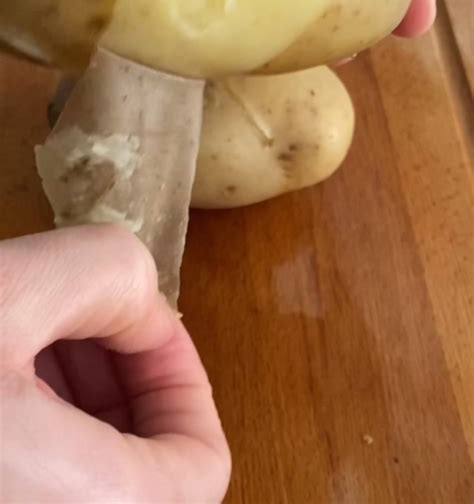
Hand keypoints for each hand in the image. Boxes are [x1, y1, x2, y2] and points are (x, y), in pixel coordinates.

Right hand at [0, 226, 230, 502]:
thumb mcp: (10, 292)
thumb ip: (109, 273)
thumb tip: (140, 295)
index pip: (201, 464)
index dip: (183, 377)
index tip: (146, 323)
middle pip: (147, 462)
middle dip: (127, 376)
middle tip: (89, 321)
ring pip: (91, 467)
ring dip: (80, 393)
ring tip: (41, 334)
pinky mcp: (4, 497)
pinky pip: (41, 467)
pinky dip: (40, 412)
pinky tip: (11, 361)